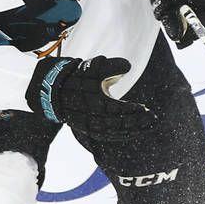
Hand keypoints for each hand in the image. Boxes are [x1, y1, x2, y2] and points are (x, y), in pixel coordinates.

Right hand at [25, 55, 154, 140]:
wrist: (51, 90)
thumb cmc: (75, 77)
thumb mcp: (92, 67)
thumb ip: (111, 66)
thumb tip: (128, 66)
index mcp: (95, 103)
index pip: (119, 110)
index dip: (134, 111)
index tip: (146, 108)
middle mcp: (93, 118)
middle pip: (120, 125)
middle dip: (138, 123)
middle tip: (153, 119)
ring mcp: (89, 126)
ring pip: (115, 133)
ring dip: (133, 131)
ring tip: (148, 126)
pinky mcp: (87, 129)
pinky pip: (107, 137)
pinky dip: (120, 136)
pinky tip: (131, 133)